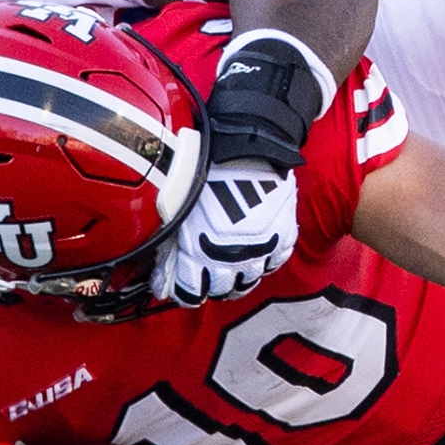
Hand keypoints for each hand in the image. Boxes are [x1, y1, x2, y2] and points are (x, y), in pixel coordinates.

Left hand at [163, 163, 298, 305]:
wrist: (246, 149)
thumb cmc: (206, 175)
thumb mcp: (179, 212)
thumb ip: (171, 249)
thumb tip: (162, 277)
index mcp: (200, 255)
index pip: (191, 295)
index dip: (185, 292)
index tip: (184, 286)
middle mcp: (231, 260)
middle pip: (221, 291)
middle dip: (211, 284)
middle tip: (207, 272)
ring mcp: (261, 252)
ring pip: (248, 282)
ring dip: (238, 276)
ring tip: (231, 264)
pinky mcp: (283, 239)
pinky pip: (274, 263)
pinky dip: (264, 259)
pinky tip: (255, 249)